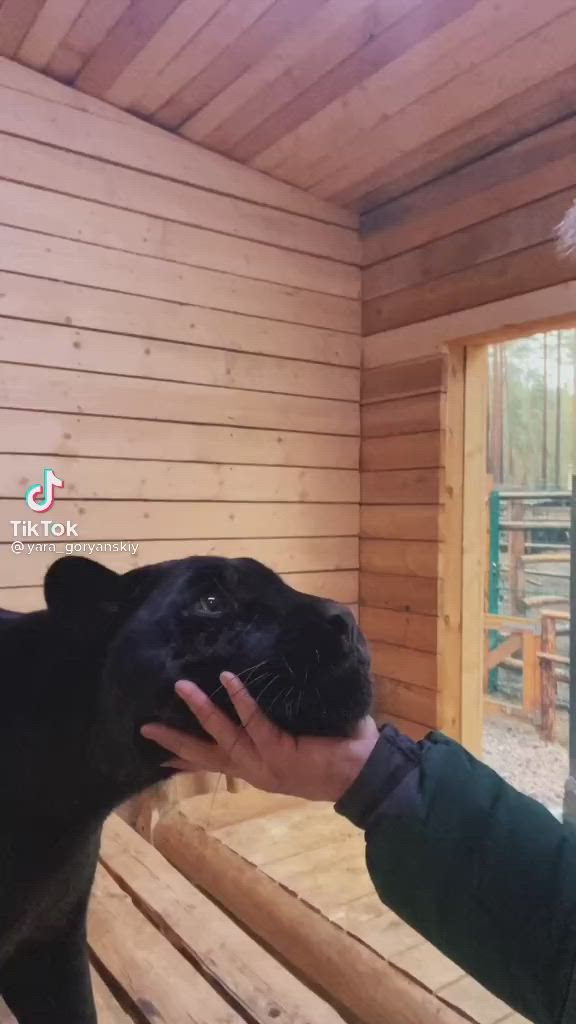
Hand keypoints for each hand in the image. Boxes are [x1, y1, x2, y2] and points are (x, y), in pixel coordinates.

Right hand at [141, 672, 378, 802]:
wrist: (368, 777)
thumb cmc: (339, 753)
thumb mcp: (299, 745)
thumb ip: (279, 727)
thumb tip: (270, 691)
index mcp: (258, 770)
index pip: (214, 763)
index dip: (185, 760)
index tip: (156, 757)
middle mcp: (256, 771)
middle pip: (206, 755)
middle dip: (175, 742)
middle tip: (144, 727)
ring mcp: (266, 763)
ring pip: (224, 736)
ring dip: (201, 711)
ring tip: (180, 687)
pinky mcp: (282, 751)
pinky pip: (256, 723)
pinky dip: (241, 701)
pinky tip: (227, 679)